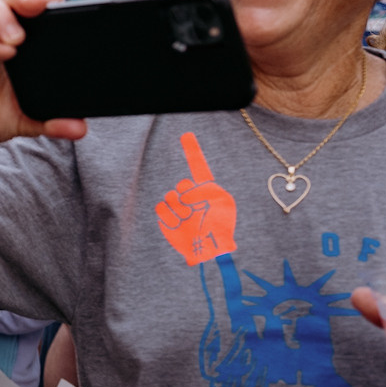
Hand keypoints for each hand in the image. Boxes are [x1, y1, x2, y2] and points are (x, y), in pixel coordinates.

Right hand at [154, 132, 237, 264]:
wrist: (210, 251)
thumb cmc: (221, 229)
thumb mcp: (224, 204)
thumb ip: (209, 189)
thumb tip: (188, 191)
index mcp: (207, 190)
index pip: (198, 166)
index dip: (192, 150)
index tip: (186, 134)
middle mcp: (191, 196)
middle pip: (182, 184)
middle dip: (190, 196)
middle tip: (198, 210)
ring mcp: (178, 208)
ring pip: (170, 197)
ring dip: (182, 209)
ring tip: (191, 221)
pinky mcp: (167, 220)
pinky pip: (161, 209)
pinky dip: (170, 217)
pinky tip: (180, 226)